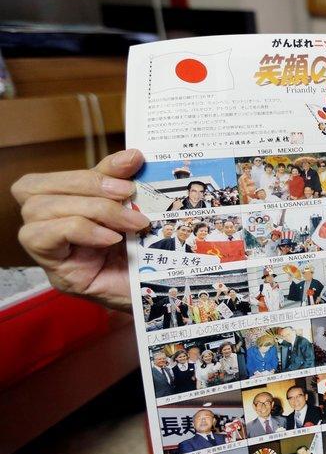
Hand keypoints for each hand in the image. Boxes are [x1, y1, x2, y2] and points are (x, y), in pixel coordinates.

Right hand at [13, 149, 147, 309]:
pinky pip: (44, 236)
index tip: (133, 162)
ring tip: (132, 222)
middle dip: (88, 184)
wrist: (160, 297)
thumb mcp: (133, 212)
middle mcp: (44, 226)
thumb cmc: (145, 255)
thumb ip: (123, 185)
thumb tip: (132, 156)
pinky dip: (80, 230)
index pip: (50, 178)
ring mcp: (46, 249)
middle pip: (36, 189)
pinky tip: (111, 238)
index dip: (87, 167)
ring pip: (41, 210)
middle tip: (129, 192)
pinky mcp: (53, 269)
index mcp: (61, 208)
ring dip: (92, 209)